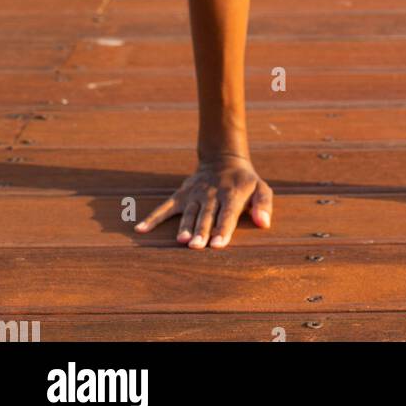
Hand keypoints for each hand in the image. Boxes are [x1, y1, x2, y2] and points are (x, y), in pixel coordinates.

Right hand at [135, 154, 272, 249]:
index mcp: (232, 194)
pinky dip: (154, 217)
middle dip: (202, 231)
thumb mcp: (261, 188)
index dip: (223, 228)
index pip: (227, 213)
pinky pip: (166, 206)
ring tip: (181, 241)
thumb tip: (264, 223)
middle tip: (197, 246)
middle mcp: (212, 194)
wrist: (223, 159)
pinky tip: (141, 229)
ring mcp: (195, 194)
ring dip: (185, 226)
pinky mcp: (181, 194)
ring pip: (189, 212)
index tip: (218, 244)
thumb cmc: (244, 182)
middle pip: (207, 215)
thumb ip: (264, 205)